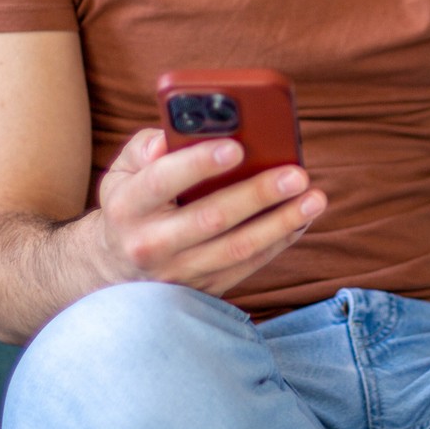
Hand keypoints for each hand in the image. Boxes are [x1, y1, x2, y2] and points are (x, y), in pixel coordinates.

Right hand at [91, 128, 324, 297]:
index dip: (198, 163)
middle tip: (296, 174)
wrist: (115, 268)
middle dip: (258, 195)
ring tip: (314, 198)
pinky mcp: (203, 289)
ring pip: (236, 249)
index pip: (161, 181)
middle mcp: (150, 245)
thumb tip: (167, 139)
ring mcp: (178, 272)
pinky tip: (302, 218)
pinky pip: (247, 266)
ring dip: (280, 224)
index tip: (237, 146)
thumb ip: (144, 149)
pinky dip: (279, 242)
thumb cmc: (131, 203)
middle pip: (210, 219)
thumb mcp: (121, 172)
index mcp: (127, 207)